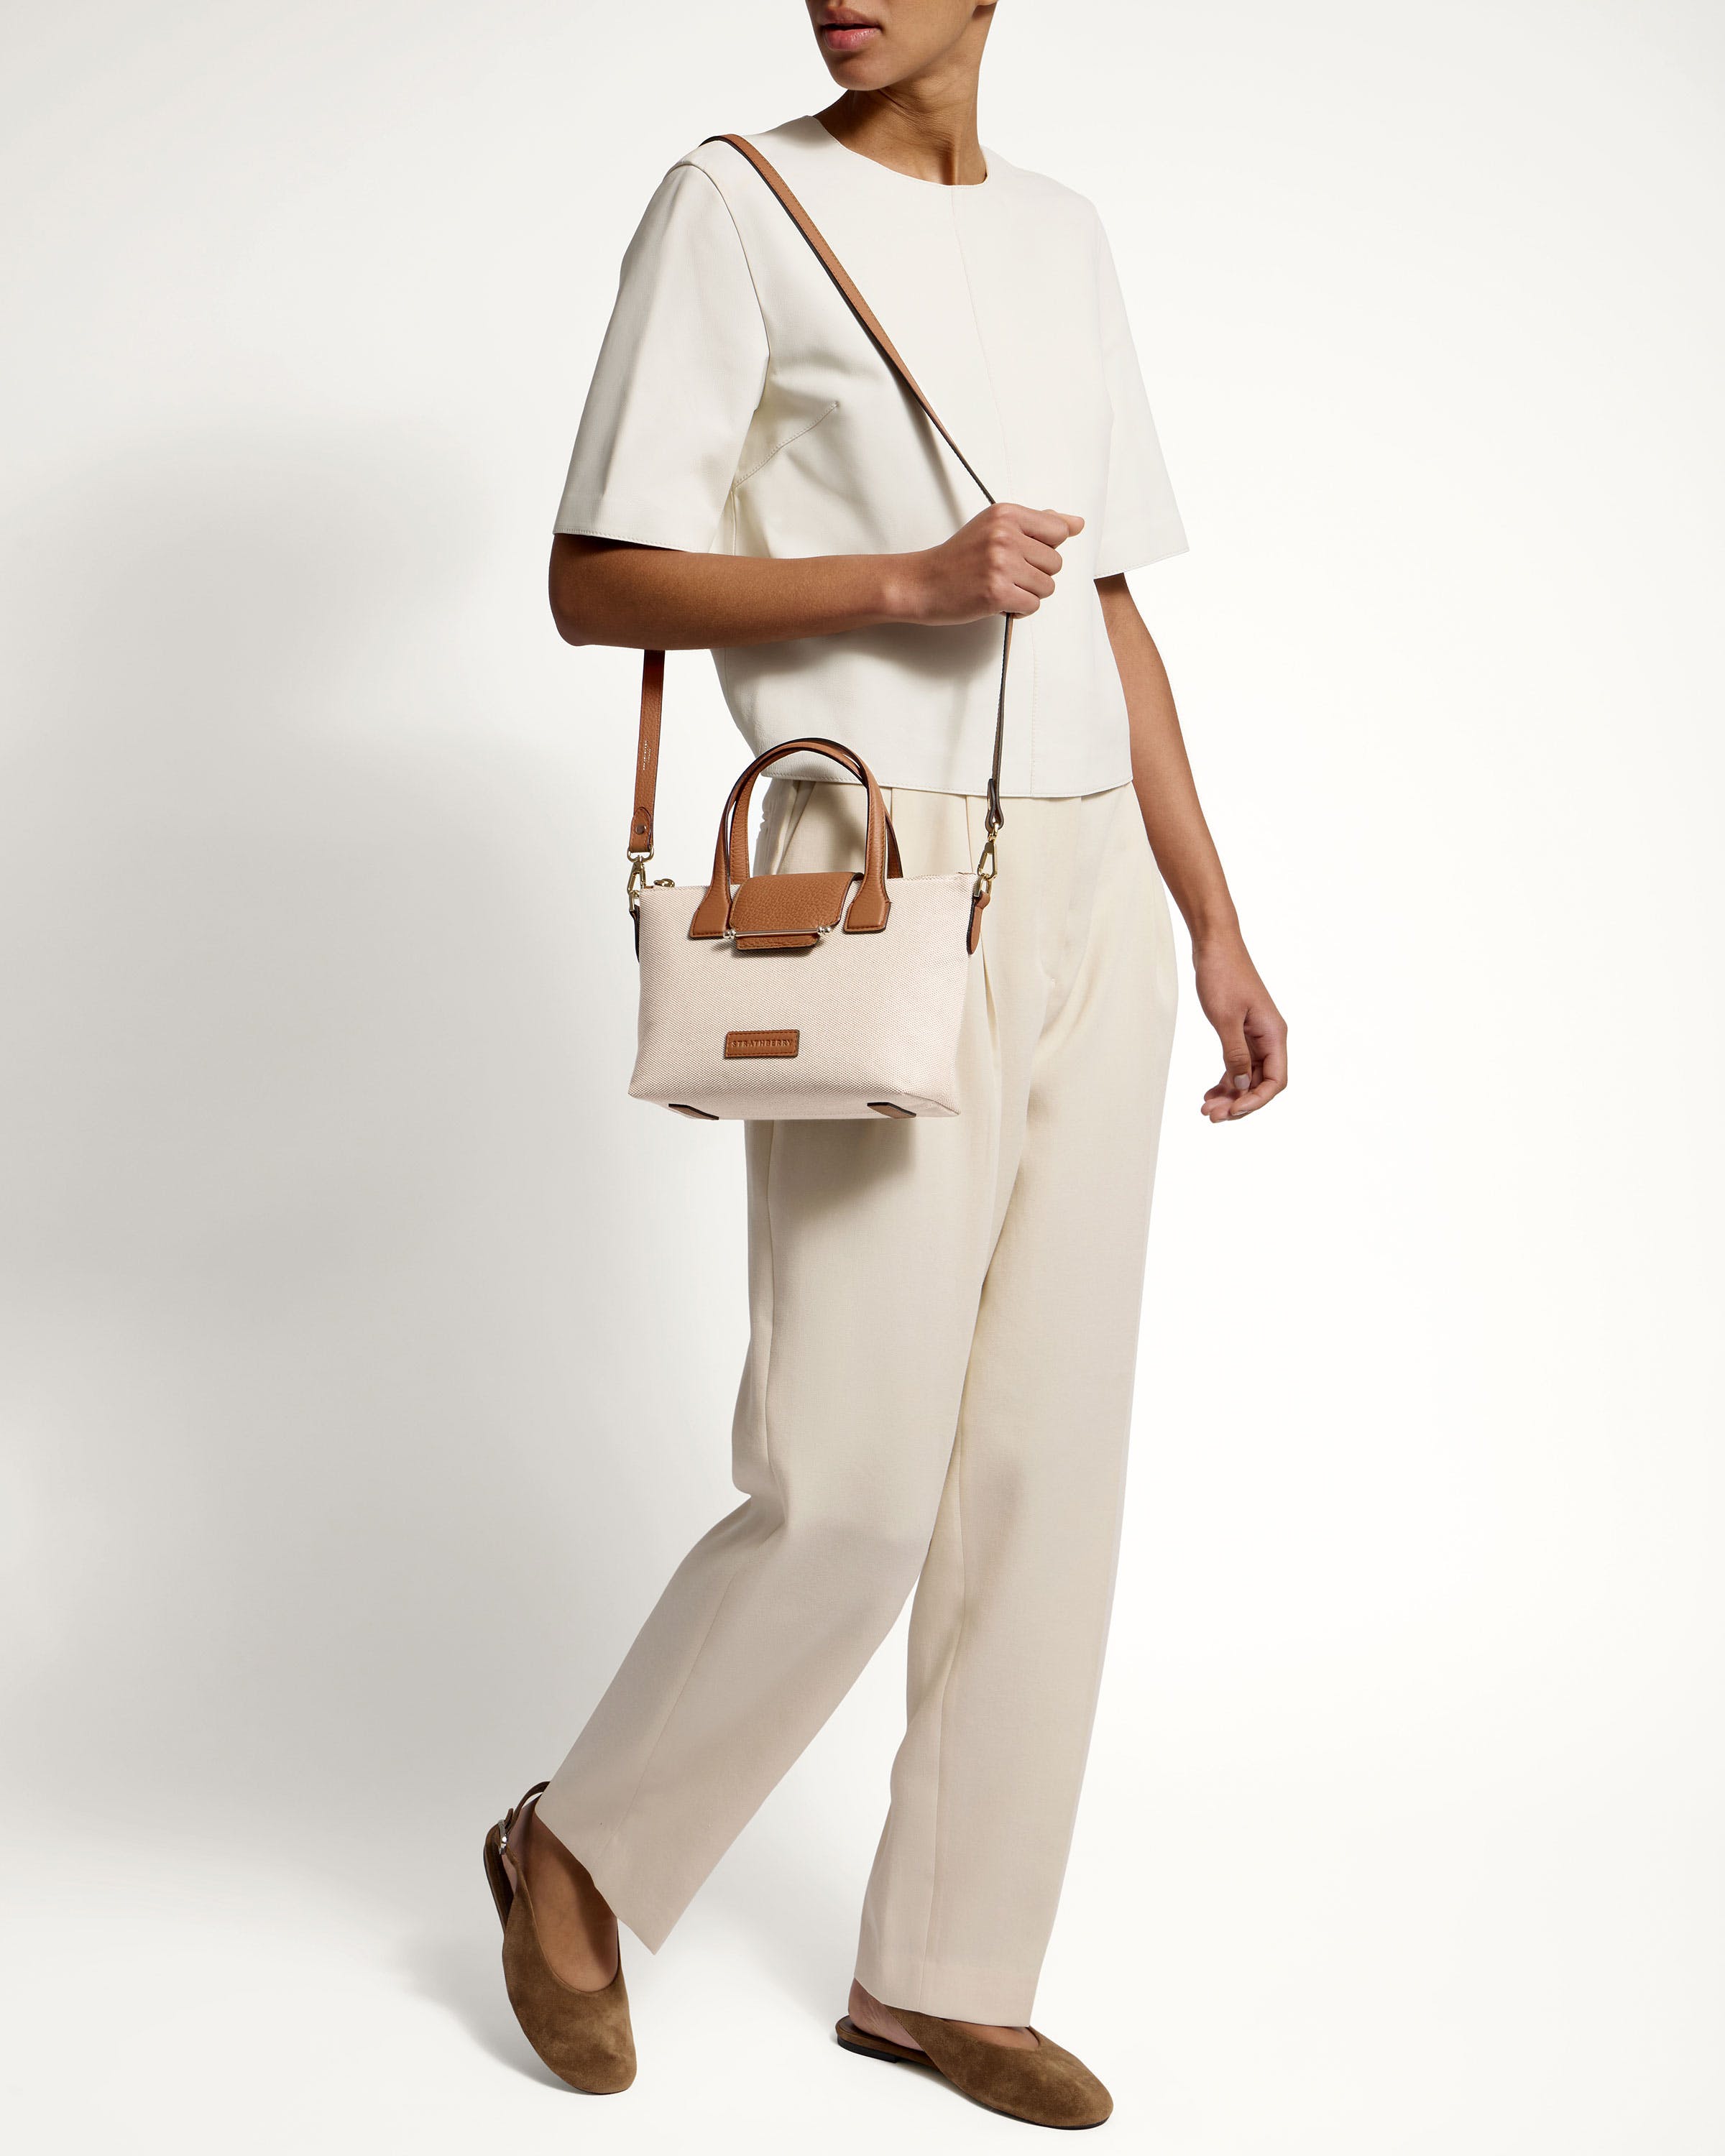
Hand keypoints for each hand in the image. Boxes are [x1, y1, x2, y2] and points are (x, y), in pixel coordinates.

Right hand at [899, 503, 1083, 625]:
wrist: (922, 582)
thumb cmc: (959, 557)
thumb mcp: (995, 527)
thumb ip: (1037, 523)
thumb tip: (1077, 523)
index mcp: (1006, 514)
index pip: (1058, 530)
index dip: (1045, 548)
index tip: (1022, 553)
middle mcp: (1004, 535)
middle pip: (1055, 562)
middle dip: (1036, 574)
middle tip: (1008, 573)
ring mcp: (1000, 564)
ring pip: (1047, 586)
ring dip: (1029, 593)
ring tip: (1004, 587)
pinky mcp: (996, 592)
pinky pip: (1032, 605)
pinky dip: (1019, 609)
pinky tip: (1000, 601)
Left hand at [1195, 937, 1286, 1120]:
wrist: (1214, 945)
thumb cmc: (1222, 975)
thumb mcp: (1225, 1018)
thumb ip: (1234, 1053)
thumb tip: (1240, 1086)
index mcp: (1273, 1034)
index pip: (1275, 1080)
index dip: (1256, 1101)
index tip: (1232, 1111)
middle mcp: (1268, 1037)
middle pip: (1260, 1083)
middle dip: (1238, 1102)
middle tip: (1211, 1115)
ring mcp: (1254, 1035)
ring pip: (1246, 1076)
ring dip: (1229, 1094)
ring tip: (1206, 1109)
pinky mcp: (1240, 1031)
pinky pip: (1237, 1064)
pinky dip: (1225, 1080)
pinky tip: (1209, 1092)